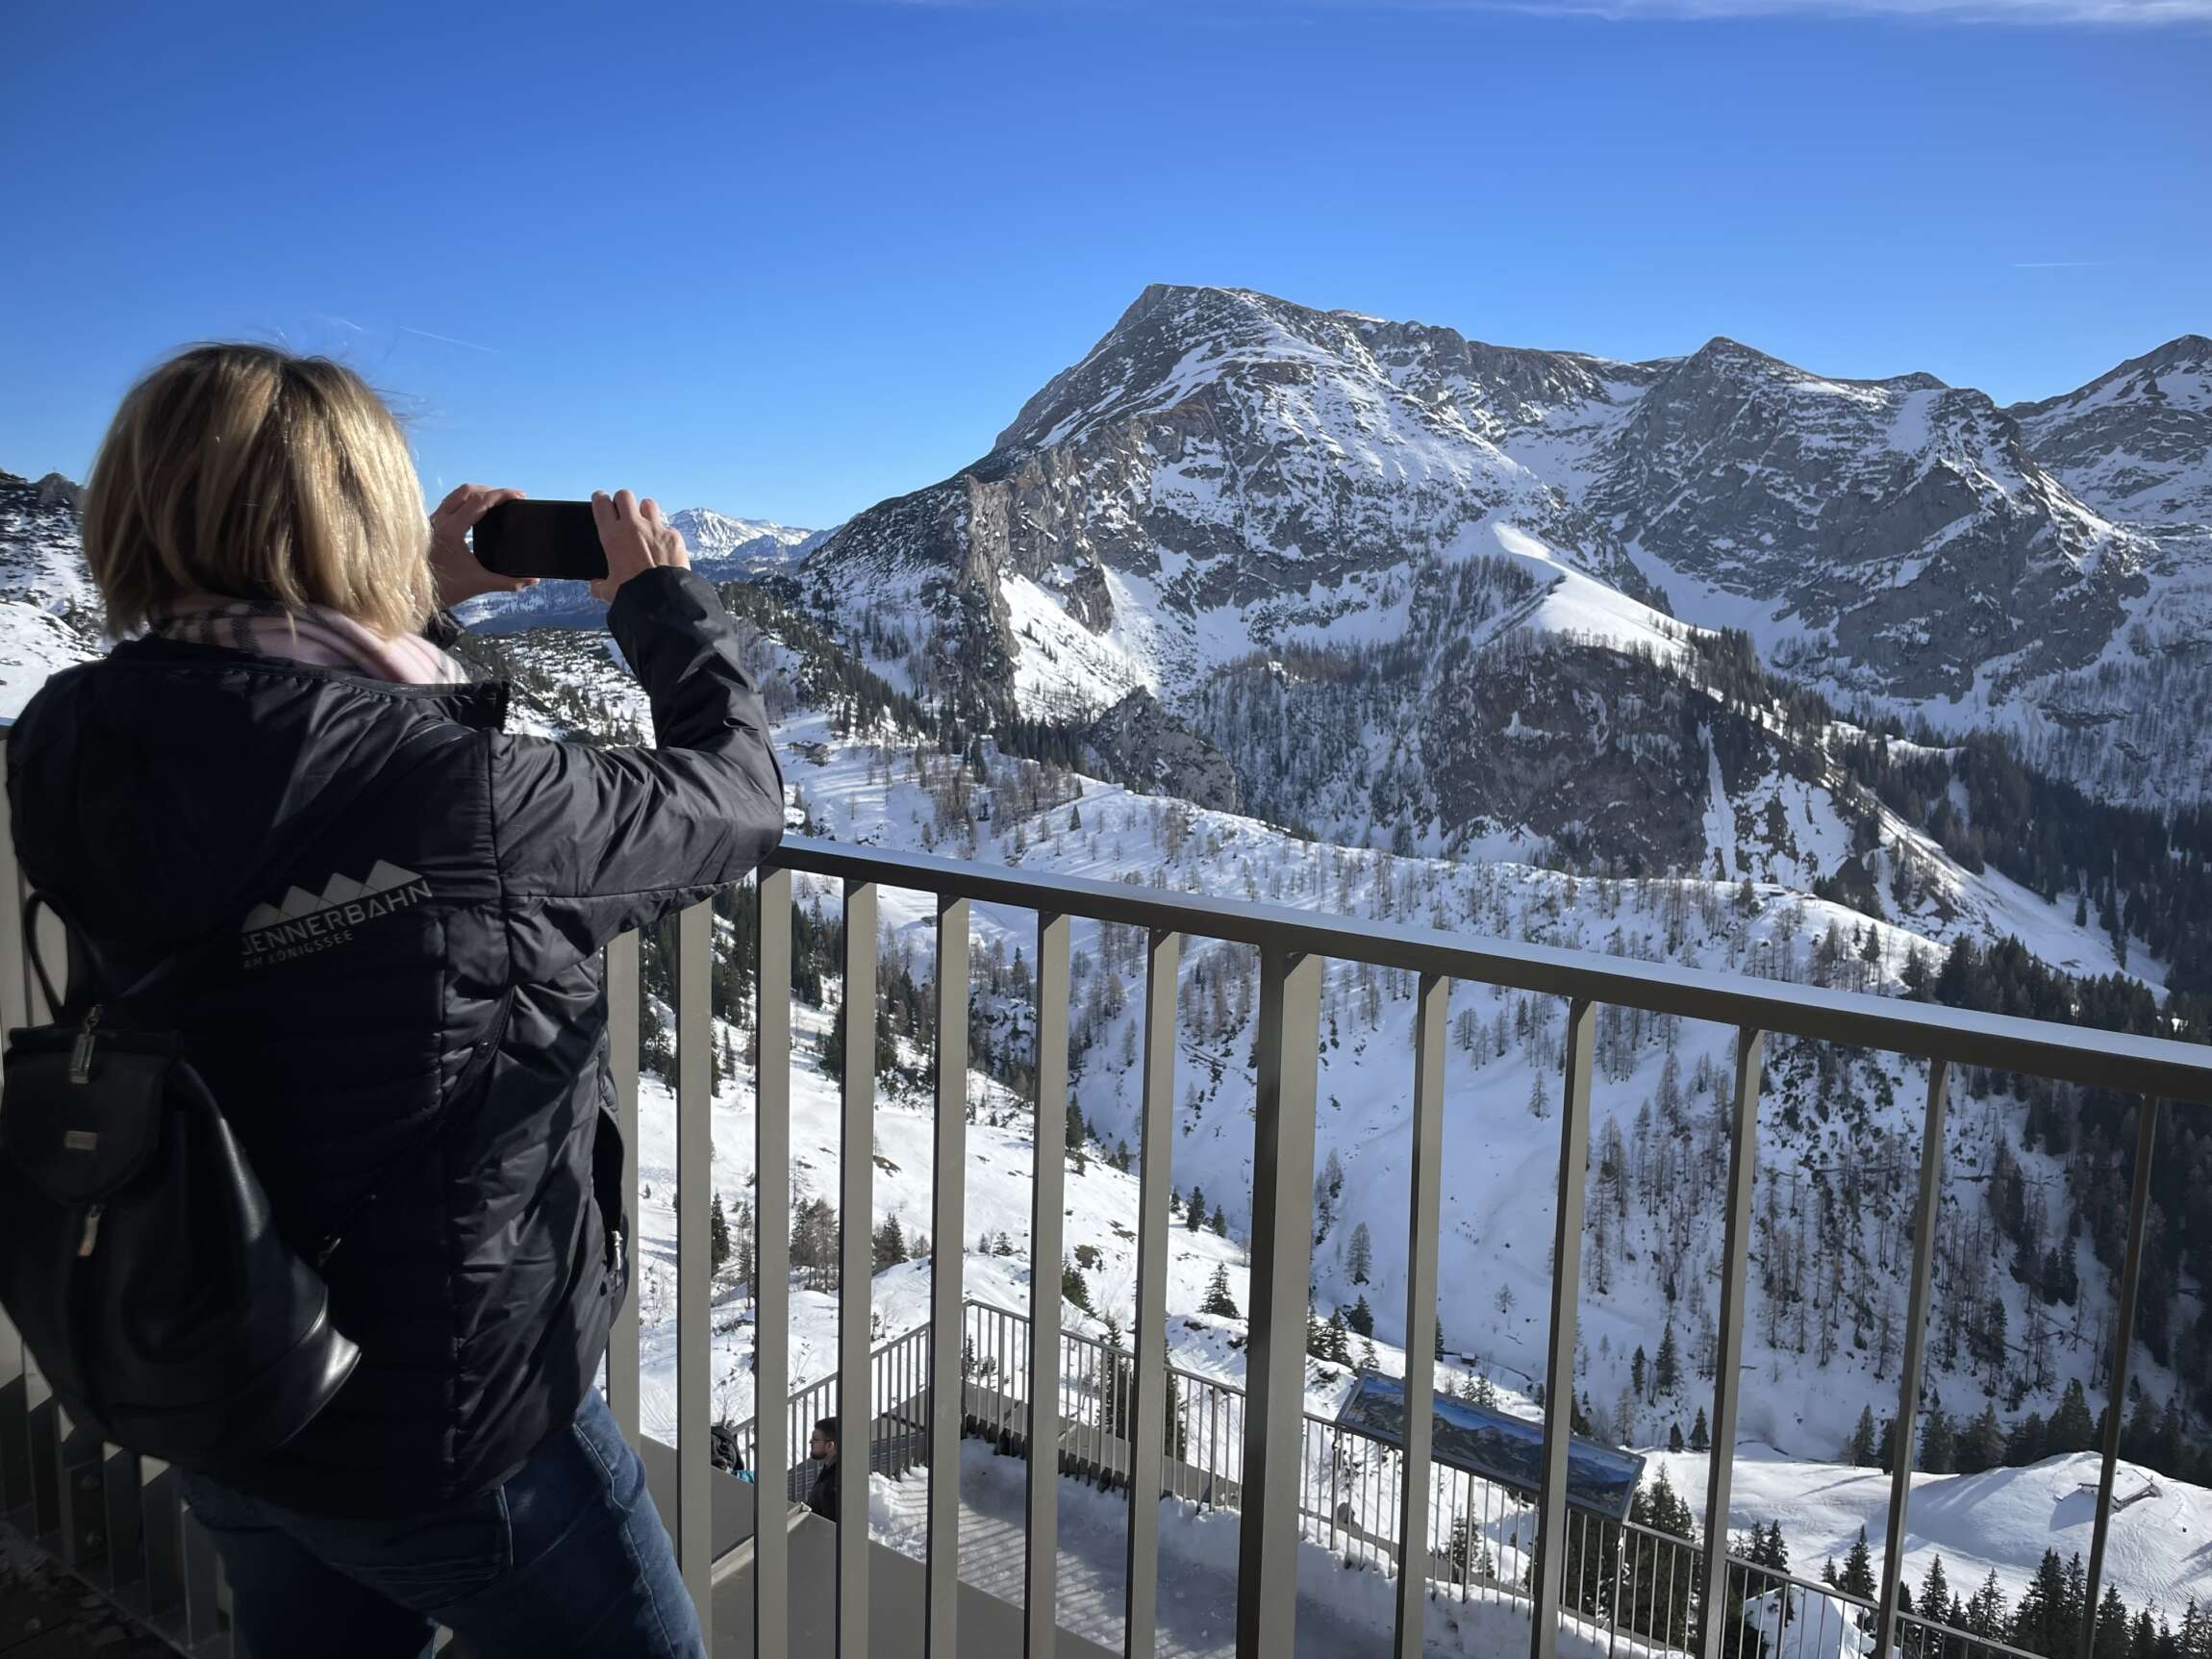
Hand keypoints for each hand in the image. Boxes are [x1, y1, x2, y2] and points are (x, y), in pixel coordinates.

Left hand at [429, 483, 535, 606]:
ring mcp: (431, 521)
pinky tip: (476, 510)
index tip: (520, 496)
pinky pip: (449, 503)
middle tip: (511, 498)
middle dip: (492, 491)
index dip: (502, 495)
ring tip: (496, 501)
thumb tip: (532, 581)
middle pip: (468, 490)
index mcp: (451, 530)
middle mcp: (438, 521)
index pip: (480, 501)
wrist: (415, 596)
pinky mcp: (429, 525)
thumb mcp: (479, 584)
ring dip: (478, 493)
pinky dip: (466, 500)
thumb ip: (508, 582)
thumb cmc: (444, 589)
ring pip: (456, 494)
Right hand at [589, 490, 689, 602]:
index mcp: (612, 536)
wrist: (661, 600)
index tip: (600, 500)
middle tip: (623, 511)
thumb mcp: (609, 591)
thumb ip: (600, 585)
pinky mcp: (673, 536)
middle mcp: (633, 526)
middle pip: (624, 496)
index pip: (601, 504)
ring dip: (645, 511)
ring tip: (645, 524)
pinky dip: (665, 535)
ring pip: (648, 504)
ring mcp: (655, 529)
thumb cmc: (633, 595)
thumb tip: (596, 586)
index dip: (600, 499)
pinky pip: (668, 528)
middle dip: (622, 501)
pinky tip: (664, 548)